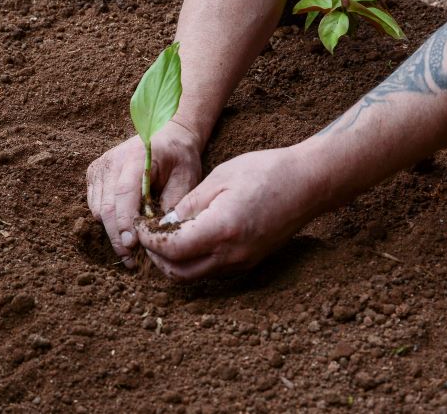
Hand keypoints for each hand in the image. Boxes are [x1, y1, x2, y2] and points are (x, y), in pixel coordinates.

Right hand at [87, 120, 202, 267]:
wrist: (168, 134)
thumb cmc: (180, 158)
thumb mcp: (187, 178)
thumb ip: (172, 204)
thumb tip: (158, 234)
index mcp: (135, 158)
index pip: (123, 195)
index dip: (125, 223)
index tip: (132, 246)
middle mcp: (112, 161)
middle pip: (106, 207)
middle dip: (117, 236)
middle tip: (131, 260)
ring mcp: (100, 167)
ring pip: (98, 210)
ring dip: (112, 231)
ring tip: (131, 247)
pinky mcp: (94, 173)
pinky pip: (95, 205)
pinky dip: (107, 220)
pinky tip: (125, 227)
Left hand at [137, 142, 326, 280]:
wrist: (308, 183)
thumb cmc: (265, 171)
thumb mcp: (218, 178)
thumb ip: (188, 205)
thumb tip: (163, 225)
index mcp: (221, 229)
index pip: (170, 249)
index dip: (148, 240)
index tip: (138, 225)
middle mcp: (232, 254)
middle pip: (178, 273)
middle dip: (156, 257)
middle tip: (147, 234)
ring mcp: (242, 263)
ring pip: (194, 276)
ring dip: (173, 262)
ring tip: (164, 237)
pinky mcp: (249, 263)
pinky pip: (211, 271)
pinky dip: (193, 261)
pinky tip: (188, 239)